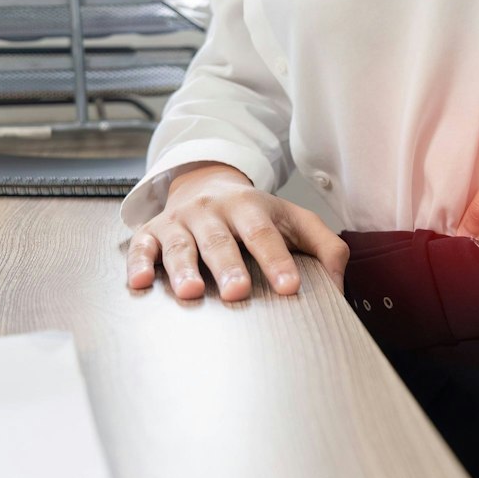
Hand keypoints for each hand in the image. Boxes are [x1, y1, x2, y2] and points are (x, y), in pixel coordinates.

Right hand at [126, 162, 349, 301]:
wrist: (206, 184)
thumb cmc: (255, 215)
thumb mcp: (294, 221)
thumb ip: (325, 248)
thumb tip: (340, 286)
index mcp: (250, 208)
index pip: (264, 234)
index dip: (276, 260)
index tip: (288, 287)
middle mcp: (212, 211)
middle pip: (220, 240)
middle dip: (228, 266)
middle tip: (238, 291)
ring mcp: (179, 221)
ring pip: (180, 244)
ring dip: (184, 268)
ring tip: (191, 293)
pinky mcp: (150, 232)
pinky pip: (141, 247)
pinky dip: (139, 263)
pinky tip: (141, 282)